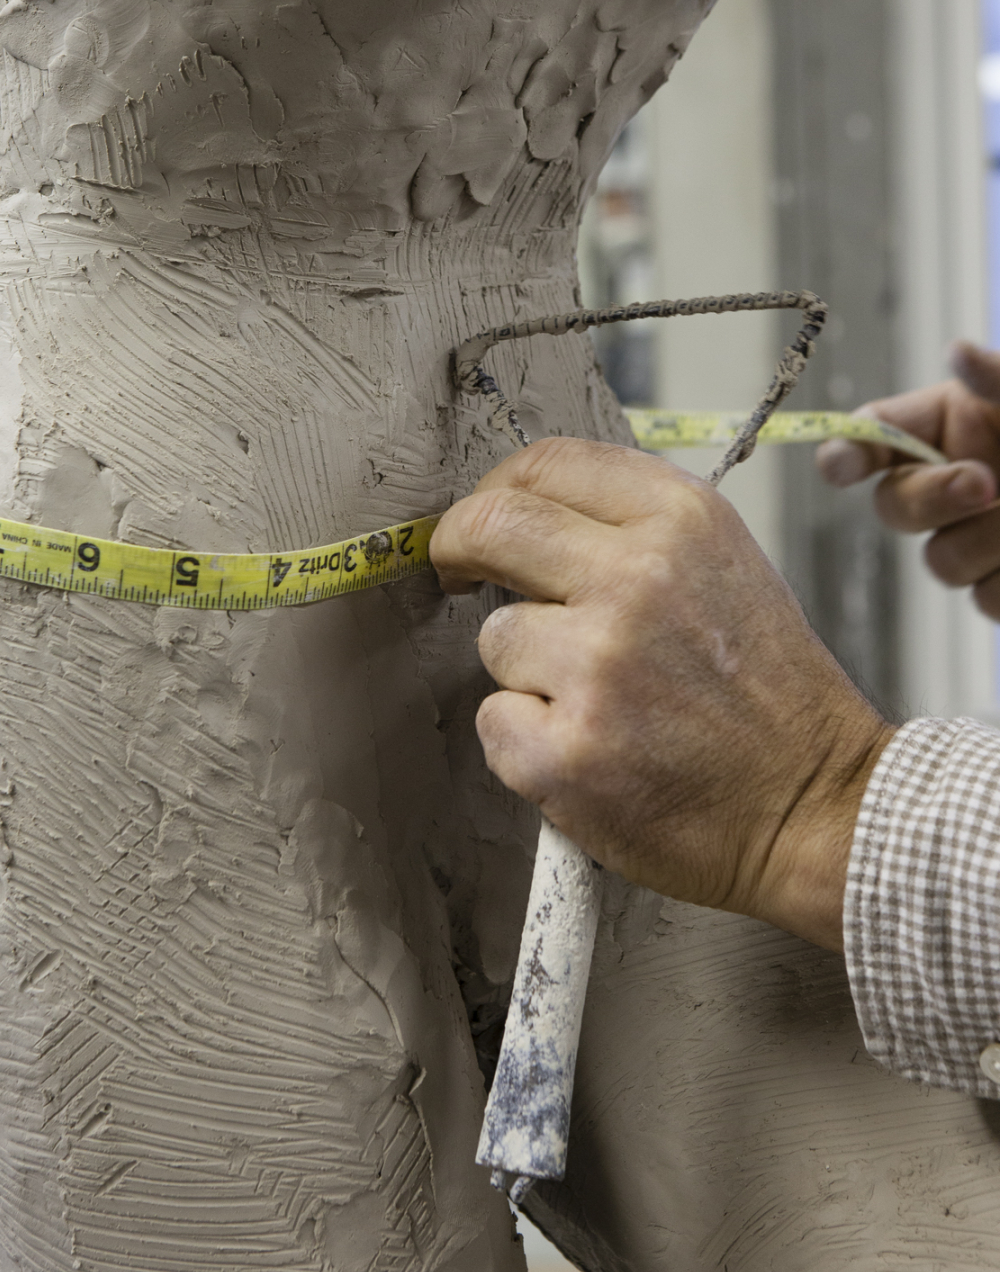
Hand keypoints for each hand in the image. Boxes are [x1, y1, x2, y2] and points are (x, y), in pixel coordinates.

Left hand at [431, 439, 892, 949]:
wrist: (816, 807)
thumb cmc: (768, 693)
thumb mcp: (725, 566)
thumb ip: (632, 528)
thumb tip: (525, 512)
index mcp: (680, 521)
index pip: (545, 464)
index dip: (493, 490)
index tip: (483, 519)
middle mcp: (636, 580)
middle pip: (488, 526)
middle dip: (456, 547)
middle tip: (458, 573)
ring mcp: (596, 667)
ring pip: (496, 638)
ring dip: (527, 670)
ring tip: (599, 702)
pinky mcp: (563, 752)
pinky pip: (496, 721)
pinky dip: (529, 743)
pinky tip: (594, 753)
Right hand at [816, 340, 999, 617]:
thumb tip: (958, 351)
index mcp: (948, 423)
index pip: (874, 435)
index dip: (847, 449)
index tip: (843, 463)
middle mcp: (953, 480)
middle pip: (896, 507)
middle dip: (934, 497)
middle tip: (987, 484)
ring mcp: (978, 539)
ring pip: (941, 561)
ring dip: (990, 543)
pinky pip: (988, 599)